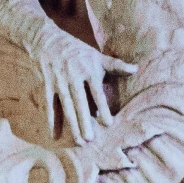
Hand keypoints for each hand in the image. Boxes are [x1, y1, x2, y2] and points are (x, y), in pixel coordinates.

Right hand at [25, 22, 134, 142]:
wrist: (48, 40)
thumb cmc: (78, 51)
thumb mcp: (97, 56)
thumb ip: (116, 65)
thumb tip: (135, 69)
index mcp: (88, 70)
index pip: (97, 92)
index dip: (102, 108)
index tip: (108, 124)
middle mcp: (74, 77)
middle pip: (80, 103)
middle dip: (84, 121)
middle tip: (90, 139)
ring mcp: (59, 82)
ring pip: (66, 107)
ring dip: (72, 125)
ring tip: (80, 142)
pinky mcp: (48, 87)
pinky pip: (50, 106)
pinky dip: (52, 121)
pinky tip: (55, 136)